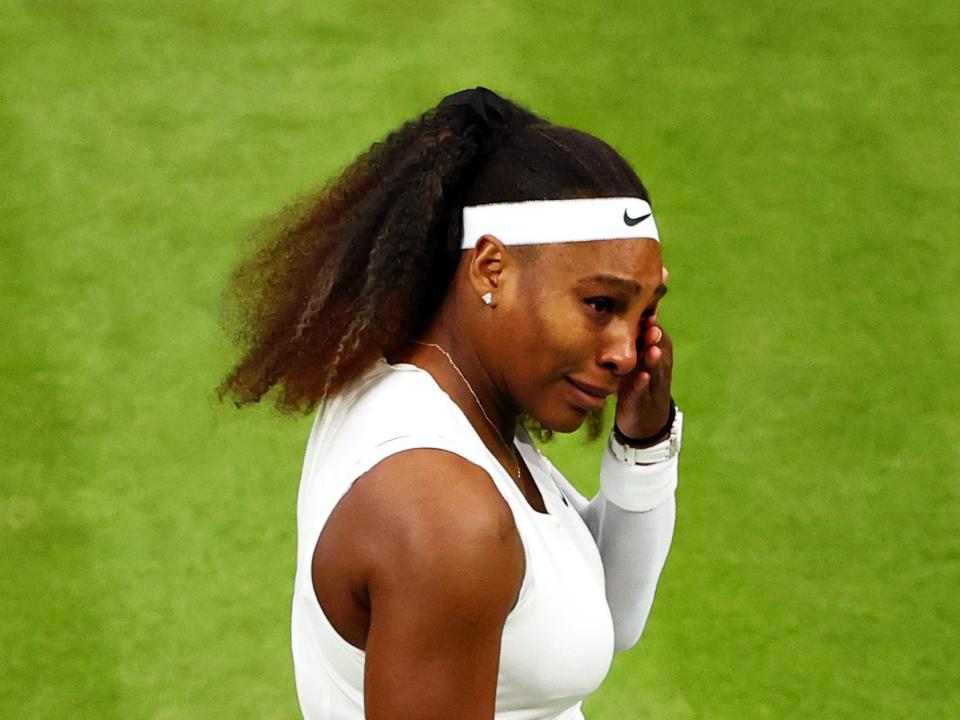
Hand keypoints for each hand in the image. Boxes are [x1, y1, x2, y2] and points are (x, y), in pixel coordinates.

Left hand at [614, 267, 673, 439]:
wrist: (644, 419)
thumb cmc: (637, 377)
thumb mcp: (635, 353)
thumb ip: (633, 331)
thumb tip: (625, 300)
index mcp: (654, 351)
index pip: (654, 333)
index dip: (651, 322)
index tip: (647, 309)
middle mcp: (657, 365)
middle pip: (659, 348)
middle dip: (655, 337)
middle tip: (652, 326)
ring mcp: (653, 384)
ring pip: (655, 369)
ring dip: (654, 359)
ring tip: (651, 349)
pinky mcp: (643, 401)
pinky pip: (644, 392)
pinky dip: (643, 384)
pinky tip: (642, 377)